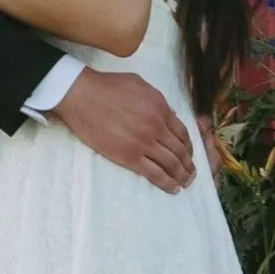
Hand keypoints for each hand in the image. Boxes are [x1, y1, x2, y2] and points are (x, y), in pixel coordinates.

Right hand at [51, 68, 195, 193]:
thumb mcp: (140, 85)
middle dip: (188, 164)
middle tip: (191, 173)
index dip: (189, 146)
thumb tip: (169, 114)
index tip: (190, 154)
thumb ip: (158, 100)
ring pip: (171, 163)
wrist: (83, 96)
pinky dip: (166, 182)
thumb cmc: (108, 86)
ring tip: (185, 183)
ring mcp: (143, 143)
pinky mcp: (129, 156)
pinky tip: (172, 188)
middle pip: (180, 150)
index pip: (183, 132)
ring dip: (181, 175)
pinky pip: (153, 173)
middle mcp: (157, 127)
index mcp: (160, 109)